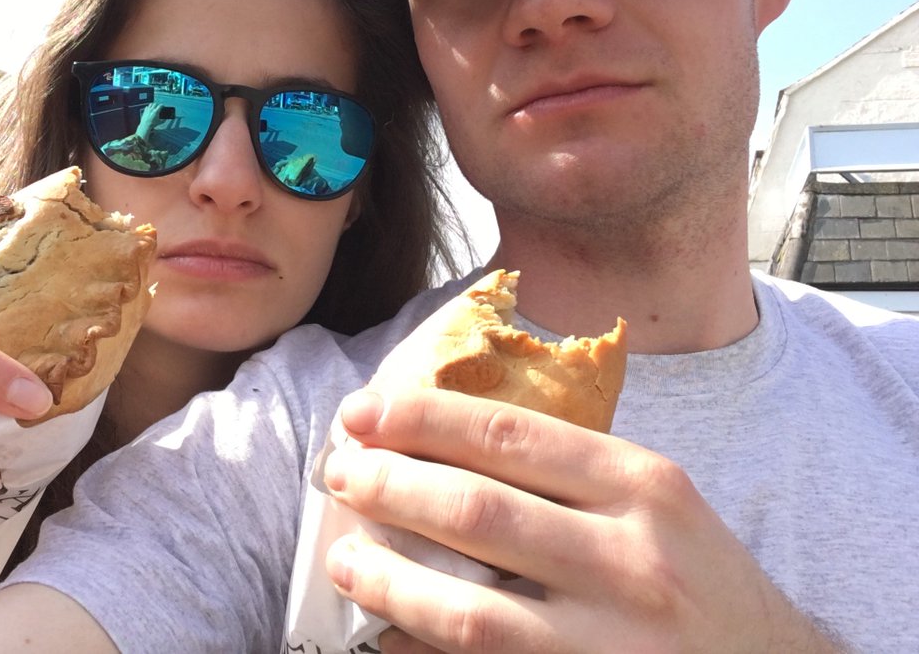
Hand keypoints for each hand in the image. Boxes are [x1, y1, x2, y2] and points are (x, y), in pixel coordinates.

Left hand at [322, 388, 847, 652]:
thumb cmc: (698, 577)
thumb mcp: (656, 501)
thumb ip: (570, 470)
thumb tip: (442, 440)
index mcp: (643, 486)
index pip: (507, 435)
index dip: (419, 420)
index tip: (362, 412)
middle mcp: (631, 561)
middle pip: (476, 512)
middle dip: (390, 486)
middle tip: (342, 473)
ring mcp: (611, 645)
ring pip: (468, 613)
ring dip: (389, 581)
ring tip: (344, 558)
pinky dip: (423, 652)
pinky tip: (386, 637)